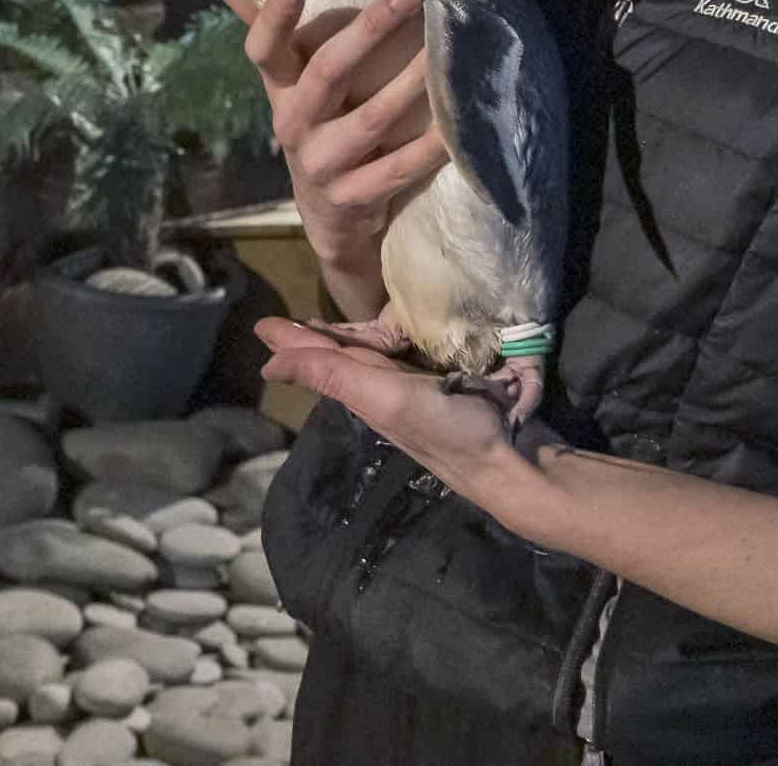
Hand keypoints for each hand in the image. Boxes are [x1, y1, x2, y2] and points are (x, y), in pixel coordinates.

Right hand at [215, 0, 444, 294]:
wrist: (330, 218)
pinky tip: (454, 126)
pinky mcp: (355, 197)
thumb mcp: (291, 86)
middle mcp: (294, 125)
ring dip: (409, 84)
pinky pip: (397, 169)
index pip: (263, 52)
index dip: (272, 22)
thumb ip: (273, 33)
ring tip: (442, 51)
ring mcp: (323, 164)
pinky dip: (428, 149)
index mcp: (280, 91)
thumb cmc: (317, 129)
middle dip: (367, 32)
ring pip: (370, 119)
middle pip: (326, 73)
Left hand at [256, 318, 541, 511]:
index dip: (294, 340)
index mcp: (367, 389)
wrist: (512, 457)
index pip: (321, 357)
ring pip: (378, 355)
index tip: (264, 323)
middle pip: (346, 355)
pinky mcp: (455, 382)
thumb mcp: (381, 397)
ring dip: (355, 338)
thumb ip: (331, 374)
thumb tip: (266, 366)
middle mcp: (388, 387)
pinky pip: (419, 354)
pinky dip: (402, 340)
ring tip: (333, 325)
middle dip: (318, 337)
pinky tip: (402, 333)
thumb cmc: (445, 428)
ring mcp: (421, 387)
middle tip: (291, 320)